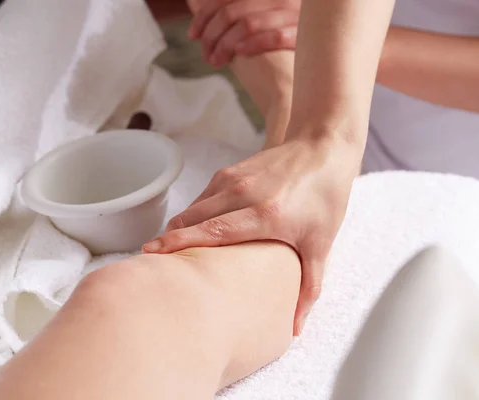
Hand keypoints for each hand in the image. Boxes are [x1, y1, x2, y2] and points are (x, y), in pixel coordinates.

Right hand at [143, 138, 358, 334]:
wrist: (324, 148)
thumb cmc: (325, 195)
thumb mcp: (321, 244)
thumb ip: (309, 287)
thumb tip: (296, 328)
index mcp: (265, 214)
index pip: (211, 232)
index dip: (179, 244)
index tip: (153, 256)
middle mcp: (243, 193)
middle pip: (191, 220)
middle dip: (169, 241)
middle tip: (156, 265)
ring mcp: (233, 179)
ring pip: (192, 208)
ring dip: (179, 229)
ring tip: (172, 253)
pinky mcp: (230, 171)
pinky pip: (201, 197)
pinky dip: (193, 215)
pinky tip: (196, 231)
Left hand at [188, 0, 298, 66]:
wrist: (311, 72)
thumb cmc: (279, 53)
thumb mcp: (255, 23)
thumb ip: (233, 15)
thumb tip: (195, 5)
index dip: (204, 16)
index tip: (193, 35)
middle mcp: (279, 0)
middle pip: (232, 12)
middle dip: (212, 35)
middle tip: (207, 55)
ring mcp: (293, 16)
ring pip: (248, 24)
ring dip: (225, 45)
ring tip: (217, 61)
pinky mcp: (303, 36)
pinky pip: (274, 37)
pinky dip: (252, 44)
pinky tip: (240, 54)